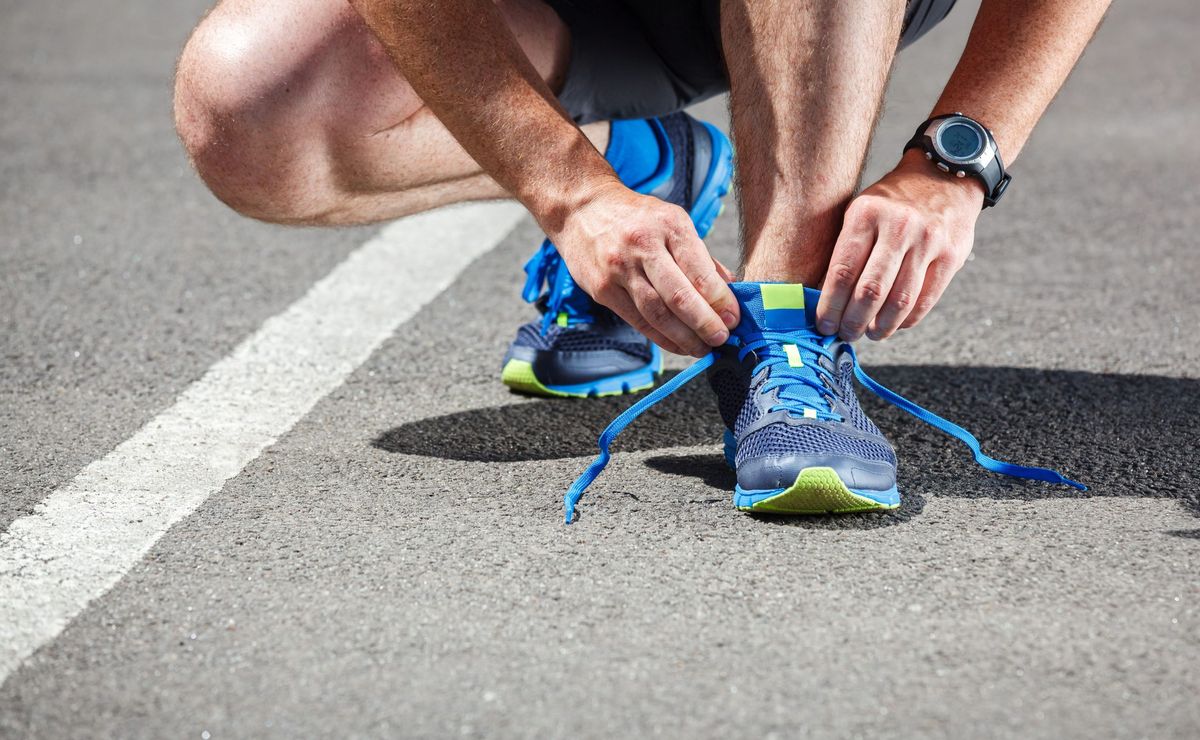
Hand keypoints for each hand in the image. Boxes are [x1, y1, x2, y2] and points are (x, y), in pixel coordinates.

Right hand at [550, 180, 739, 356]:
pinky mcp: (602, 289)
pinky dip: (660, 337)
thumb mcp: (672, 222)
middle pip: (678, 297)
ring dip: (683, 337)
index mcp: (669, 225)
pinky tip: (676, 344)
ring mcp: (619, 269)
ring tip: (701, 348)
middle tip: (721, 339)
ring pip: (656, 313)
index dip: (721, 302)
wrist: (582, 208)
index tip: (734, 319)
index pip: (700, 272)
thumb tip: (730, 291)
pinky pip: (636, 320)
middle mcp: (643, 246)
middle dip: (705, 324)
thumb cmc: (635, 217)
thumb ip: (700, 258)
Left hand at [815, 149, 983, 340]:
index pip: (843, 271)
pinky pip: (926, 299)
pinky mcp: (951, 254)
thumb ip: (845, 250)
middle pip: (870, 291)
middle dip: (853, 321)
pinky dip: (907, 319)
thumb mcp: (861, 210)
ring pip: (900, 300)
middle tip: (846, 334)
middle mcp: (898, 226)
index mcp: (866, 214)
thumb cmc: (892, 201)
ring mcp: (928, 241)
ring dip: (881, 326)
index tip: (823, 324)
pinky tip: (895, 324)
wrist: (945, 175)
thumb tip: (824, 298)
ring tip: (870, 334)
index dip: (830, 306)